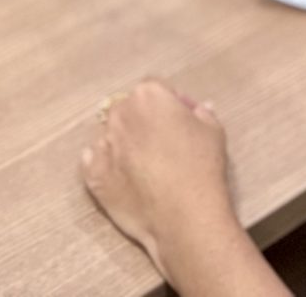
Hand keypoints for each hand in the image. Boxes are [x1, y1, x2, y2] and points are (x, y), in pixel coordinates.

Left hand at [83, 80, 234, 275]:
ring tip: (144, 164)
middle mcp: (120, 115)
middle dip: (144, 119)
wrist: (183, 217)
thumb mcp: (214, 131)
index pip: (155, 88)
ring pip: (111, 134)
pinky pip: (93, 161)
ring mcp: (102, 146)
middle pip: (129, 108)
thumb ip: (201, 113)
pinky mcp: (92, 176)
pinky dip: (105, 164)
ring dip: (124, 142)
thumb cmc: (202, 168)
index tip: (183, 120)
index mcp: (149, 96)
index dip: (171, 103)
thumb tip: (196, 109)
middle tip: (163, 141)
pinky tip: (123, 175)